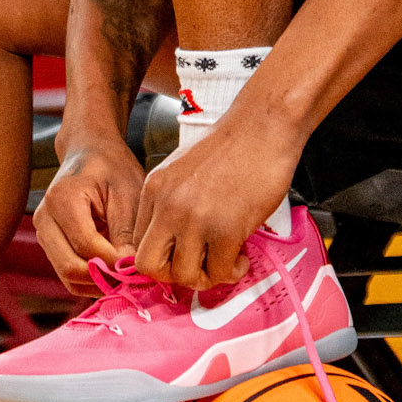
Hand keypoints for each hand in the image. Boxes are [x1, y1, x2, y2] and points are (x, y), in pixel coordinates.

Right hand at [35, 138, 144, 294]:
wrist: (90, 153)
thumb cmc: (112, 168)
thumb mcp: (127, 192)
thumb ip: (126, 232)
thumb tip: (128, 271)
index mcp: (62, 199)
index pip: (86, 246)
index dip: (114, 261)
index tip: (140, 266)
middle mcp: (45, 219)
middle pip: (70, 267)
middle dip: (104, 277)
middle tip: (134, 278)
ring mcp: (44, 233)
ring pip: (67, 276)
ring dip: (98, 282)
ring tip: (126, 276)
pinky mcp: (50, 244)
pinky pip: (68, 275)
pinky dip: (91, 280)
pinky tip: (113, 273)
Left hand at [132, 119, 298, 290]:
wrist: (263, 124)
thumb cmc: (232, 146)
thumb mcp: (183, 170)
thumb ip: (171, 203)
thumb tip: (176, 244)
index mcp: (154, 189)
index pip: (138, 244)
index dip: (162, 259)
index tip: (184, 257)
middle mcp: (167, 205)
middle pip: (149, 266)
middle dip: (174, 275)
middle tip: (199, 266)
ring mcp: (195, 218)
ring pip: (184, 276)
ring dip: (207, 276)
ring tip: (226, 261)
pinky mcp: (225, 228)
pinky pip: (220, 272)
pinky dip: (233, 271)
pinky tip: (242, 256)